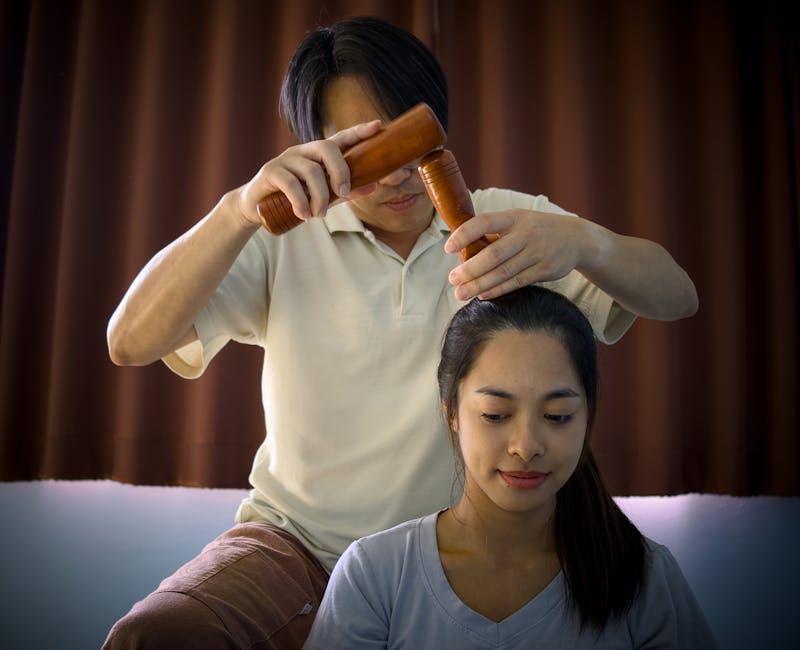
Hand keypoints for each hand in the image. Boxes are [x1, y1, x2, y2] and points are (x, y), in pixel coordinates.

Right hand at [235, 120, 382, 225]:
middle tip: (343, 194)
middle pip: (327, 148)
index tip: (377, 126)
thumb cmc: (293, 199)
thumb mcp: (322, 196)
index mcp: (317, 155)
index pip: (340, 139)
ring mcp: (285, 159)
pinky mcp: (270, 172)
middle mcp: (302, 152)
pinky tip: (304, 215)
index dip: (358, 132)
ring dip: (320, 196)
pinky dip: (301, 202)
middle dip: (340, 171)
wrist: (256, 208)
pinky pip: (290, 183)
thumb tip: (374, 186)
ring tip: (319, 215)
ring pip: (311, 170)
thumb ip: (345, 191)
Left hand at [445, 209, 586, 299]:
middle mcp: (525, 234)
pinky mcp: (544, 270)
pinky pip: (517, 282)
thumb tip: (463, 251)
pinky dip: (498, 290)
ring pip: (503, 272)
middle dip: (470, 269)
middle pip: (493, 254)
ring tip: (461, 293)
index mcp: (514, 217)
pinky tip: (483, 295)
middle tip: (452, 279)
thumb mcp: (518, 221)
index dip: (465, 234)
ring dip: (480, 284)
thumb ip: (495, 233)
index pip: (485, 222)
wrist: (576, 238)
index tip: (448, 247)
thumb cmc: (536, 230)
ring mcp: (536, 252)